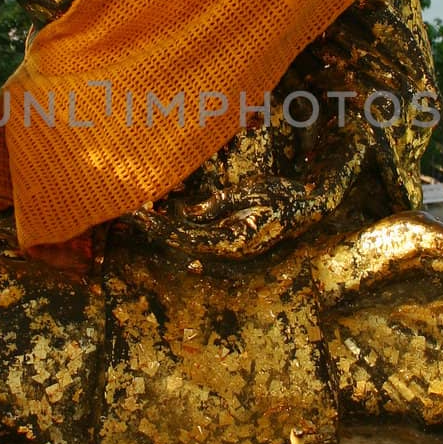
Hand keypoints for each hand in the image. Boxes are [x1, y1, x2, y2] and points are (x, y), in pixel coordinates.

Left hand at [128, 175, 326, 258]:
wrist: (311, 207)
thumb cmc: (284, 197)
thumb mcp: (250, 193)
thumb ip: (219, 206)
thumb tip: (187, 214)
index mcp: (234, 240)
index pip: (186, 236)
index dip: (160, 226)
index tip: (139, 213)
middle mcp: (230, 250)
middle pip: (183, 241)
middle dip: (156, 227)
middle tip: (131, 212)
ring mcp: (232, 248)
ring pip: (189, 242)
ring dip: (166, 229)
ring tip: (141, 215)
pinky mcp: (233, 241)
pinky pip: (202, 239)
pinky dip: (182, 231)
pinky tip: (165, 223)